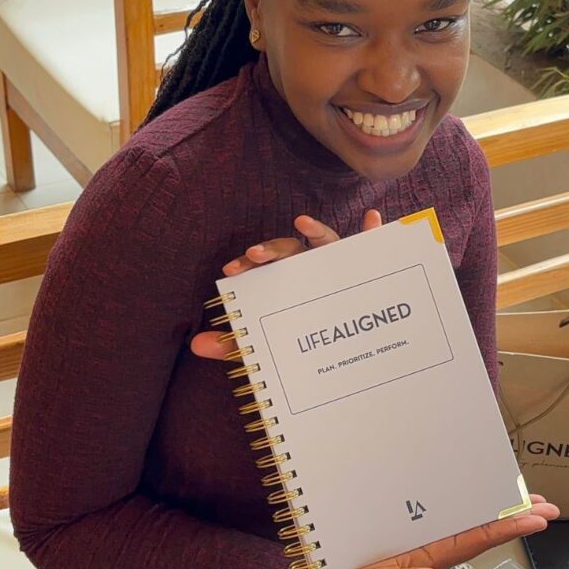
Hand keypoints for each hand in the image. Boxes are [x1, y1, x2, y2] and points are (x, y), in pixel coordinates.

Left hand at [191, 210, 382, 359]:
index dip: (249, 263)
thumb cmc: (303, 337)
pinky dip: (372, 232)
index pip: (266, 263)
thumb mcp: (267, 341)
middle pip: (291, 250)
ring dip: (315, 229)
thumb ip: (234, 343)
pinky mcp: (367, 268)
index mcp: (287, 277)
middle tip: (253, 256)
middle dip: (272, 249)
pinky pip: (371, 246)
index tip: (230, 272)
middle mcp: (311, 265)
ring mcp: (339, 263)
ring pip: (327, 242)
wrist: (345, 349)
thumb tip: (196, 345)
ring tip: (301, 222)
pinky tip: (372, 218)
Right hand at [341, 494, 558, 568]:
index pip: (477, 539)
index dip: (508, 527)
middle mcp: (431, 548)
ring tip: (526, 504)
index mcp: (427, 554)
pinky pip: (445, 524)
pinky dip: (467, 518)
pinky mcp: (410, 537)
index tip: (539, 517)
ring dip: (497, 515)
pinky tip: (484, 511)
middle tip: (546, 505)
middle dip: (513, 517)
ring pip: (466, 525)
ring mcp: (423, 543)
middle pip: (480, 530)